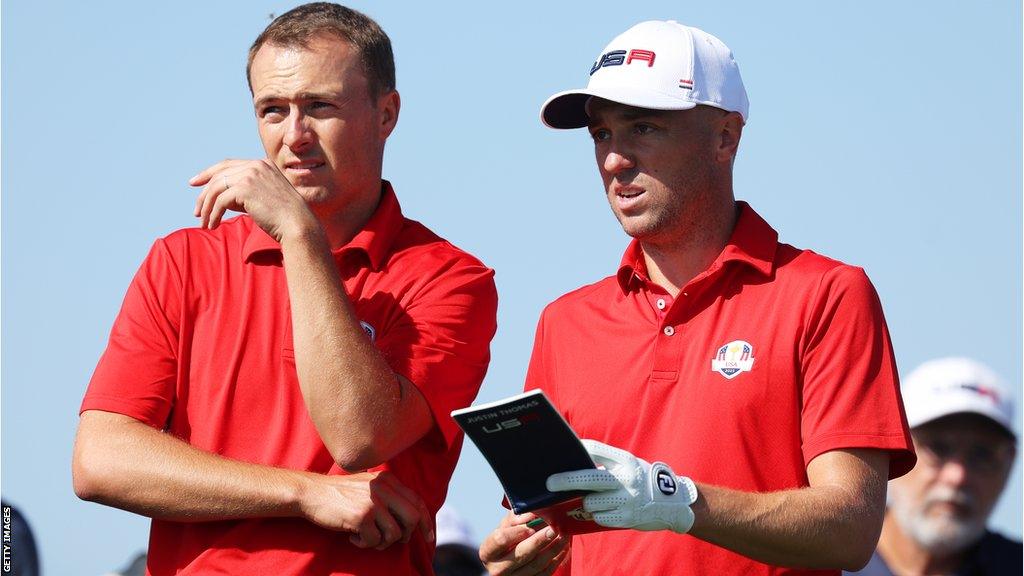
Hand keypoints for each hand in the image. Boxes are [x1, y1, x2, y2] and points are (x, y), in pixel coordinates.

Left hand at [189, 159, 316, 240]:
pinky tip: (212, 225)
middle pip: (219, 175)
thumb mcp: (263, 198)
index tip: (195, 182)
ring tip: (203, 222)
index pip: (227, 164)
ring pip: (216, 188)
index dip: (208, 173)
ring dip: (206, 206)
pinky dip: (213, 214)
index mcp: (261, 164)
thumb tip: (219, 198)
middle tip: (196, 210)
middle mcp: (255, 165)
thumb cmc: (284, 217)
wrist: (297, 224)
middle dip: (204, 193)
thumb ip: (243, 193)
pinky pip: (220, 201)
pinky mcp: (245, 188)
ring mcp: (250, 175)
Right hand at [298, 470, 432, 549]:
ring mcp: (373, 502)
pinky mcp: (361, 516)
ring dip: (381, 542)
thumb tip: (411, 521)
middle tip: (391, 541)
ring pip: (394, 534)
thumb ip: (388, 496)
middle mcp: (383, 488)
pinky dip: (364, 544)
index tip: (428, 537)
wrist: (311, 493)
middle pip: (412, 518)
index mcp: (388, 480)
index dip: (425, 521)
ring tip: (366, 537)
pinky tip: (352, 537)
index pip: (417, 501)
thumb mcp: (367, 486)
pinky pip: (374, 541)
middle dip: (406, 535)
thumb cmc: (339, 495)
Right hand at [479, 512, 569, 575]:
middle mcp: (498, 569)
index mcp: (488, 552)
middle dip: (539, 540)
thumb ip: (516, 518)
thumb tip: (533, 512)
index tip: (530, 525)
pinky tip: (564, 547)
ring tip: (564, 535)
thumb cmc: (507, 539)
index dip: (516, 532)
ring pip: (537, 565)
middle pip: (521, 554)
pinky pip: (545, 573)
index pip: (500, 540)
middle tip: (553, 528)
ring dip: (553, 549)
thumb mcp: (506, 526)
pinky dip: (557, 559)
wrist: (507, 561)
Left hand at [547, 440, 697, 533]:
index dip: (576, 449)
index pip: (594, 449)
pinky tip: (611, 511)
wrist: (674, 504)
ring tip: (601, 500)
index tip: (562, 451)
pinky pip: (600, 517)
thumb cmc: (643, 481)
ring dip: (589, 503)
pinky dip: (600, 515)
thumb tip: (574, 465)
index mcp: (625, 460)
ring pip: (591, 502)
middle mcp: (626, 478)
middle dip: (565, 480)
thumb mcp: (629, 465)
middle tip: (549, 483)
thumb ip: (606, 464)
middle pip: (588, 478)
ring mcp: (627, 499)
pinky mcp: (627, 517)